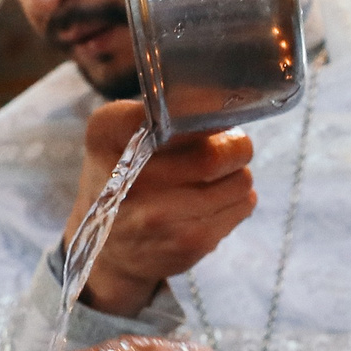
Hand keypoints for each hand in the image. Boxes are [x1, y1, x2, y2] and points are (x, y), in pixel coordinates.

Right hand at [69, 100, 254, 316]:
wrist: (106, 250)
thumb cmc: (122, 180)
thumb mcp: (118, 134)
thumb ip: (161, 110)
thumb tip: (220, 100)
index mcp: (108, 135)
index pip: (171, 111)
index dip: (204, 110)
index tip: (212, 113)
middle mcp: (129, 177)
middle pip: (216, 151)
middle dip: (233, 145)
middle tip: (225, 147)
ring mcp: (158, 216)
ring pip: (240, 179)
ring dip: (237, 173)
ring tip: (214, 178)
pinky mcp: (187, 244)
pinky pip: (244, 206)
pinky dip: (237, 199)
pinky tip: (212, 202)